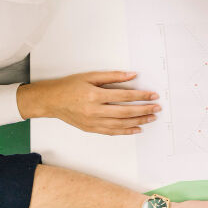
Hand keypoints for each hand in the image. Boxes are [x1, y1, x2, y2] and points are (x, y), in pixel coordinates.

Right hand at [17, 72, 158, 134]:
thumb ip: (113, 76)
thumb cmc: (69, 87)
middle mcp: (94, 111)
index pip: (124, 96)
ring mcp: (92, 122)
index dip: (141, 96)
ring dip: (138, 121)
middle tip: (157, 108)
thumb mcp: (90, 76)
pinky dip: (126, 131)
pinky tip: (136, 128)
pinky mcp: (91, 129)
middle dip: (144, 110)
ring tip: (151, 118)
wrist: (51, 101)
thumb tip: (132, 75)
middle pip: (125, 112)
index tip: (153, 95)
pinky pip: (112, 132)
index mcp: (94, 95)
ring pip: (120, 124)